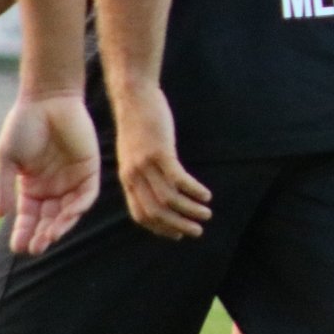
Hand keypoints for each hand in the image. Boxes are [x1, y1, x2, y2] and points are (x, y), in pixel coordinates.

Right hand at [0, 93, 99, 254]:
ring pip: (68, 211)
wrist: (47, 100)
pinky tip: (68, 216)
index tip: (17, 247)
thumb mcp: (8, 159)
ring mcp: (71, 179)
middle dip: (42, 234)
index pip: (28, 217)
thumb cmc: (24, 125)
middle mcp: (52, 187)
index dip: (23, 232)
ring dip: (60, 226)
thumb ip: (5, 186)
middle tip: (35, 248)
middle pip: (49, 219)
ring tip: (49, 238)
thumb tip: (0, 216)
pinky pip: (87, 194)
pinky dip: (79, 207)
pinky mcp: (89, 168)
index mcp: (31, 187)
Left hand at [111, 89, 210, 238]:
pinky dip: (193, 190)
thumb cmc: (138, 122)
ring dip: (189, 210)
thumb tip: (157, 185)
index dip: (160, 228)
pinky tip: (206, 194)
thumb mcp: (135, 152)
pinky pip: (178, 179)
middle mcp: (134, 176)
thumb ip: (143, 170)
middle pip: (155, 212)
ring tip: (206, 214)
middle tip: (196, 231)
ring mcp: (146, 165)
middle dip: (177, 226)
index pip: (140, 215)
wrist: (133, 97)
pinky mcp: (160, 152)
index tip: (177, 235)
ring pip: (168, 199)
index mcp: (127, 179)